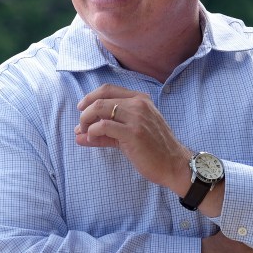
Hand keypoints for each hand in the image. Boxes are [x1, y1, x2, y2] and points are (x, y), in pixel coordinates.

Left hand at [75, 84, 191, 189]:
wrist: (174, 164)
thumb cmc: (154, 149)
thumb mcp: (131, 133)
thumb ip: (106, 131)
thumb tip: (79, 134)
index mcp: (140, 99)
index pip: (108, 89)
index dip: (90, 97)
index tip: (81, 108)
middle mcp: (138, 104)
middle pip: (101, 99)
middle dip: (85, 112)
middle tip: (81, 126)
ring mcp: (136, 117)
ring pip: (100, 109)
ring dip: (86, 121)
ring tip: (85, 133)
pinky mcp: (133, 133)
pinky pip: (104, 126)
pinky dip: (93, 132)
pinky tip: (91, 139)